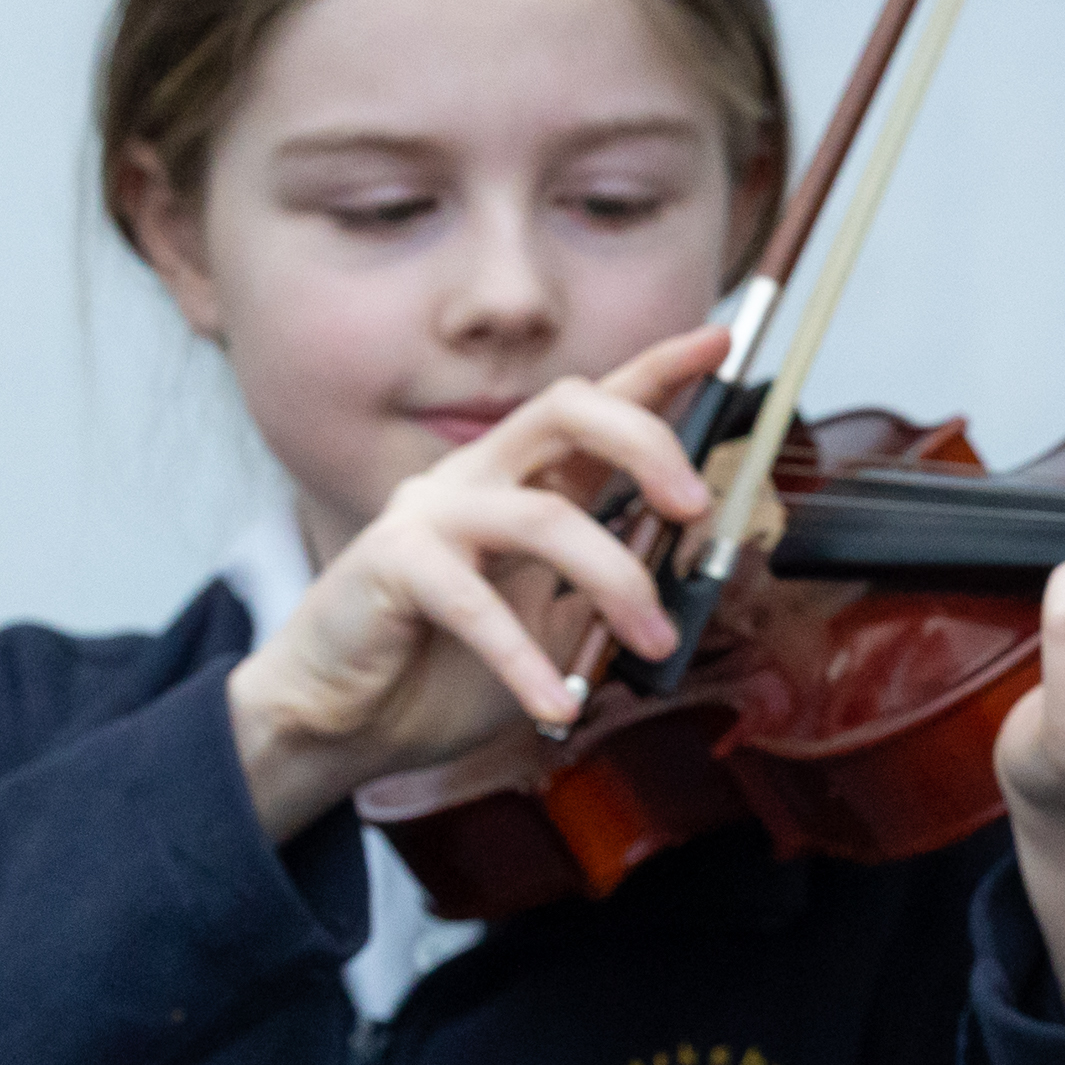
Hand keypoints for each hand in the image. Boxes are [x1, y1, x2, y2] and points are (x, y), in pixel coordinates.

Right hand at [222, 325, 721, 837]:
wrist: (347, 722)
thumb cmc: (446, 669)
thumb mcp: (555, 629)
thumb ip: (609, 596)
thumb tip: (692, 581)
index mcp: (522, 482)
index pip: (593, 405)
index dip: (656, 369)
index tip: (717, 342)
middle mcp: (477, 477)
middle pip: (565, 411)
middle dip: (645, 443)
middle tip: (694, 508)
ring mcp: (431, 513)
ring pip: (542, 516)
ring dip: (616, 582)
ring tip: (652, 645)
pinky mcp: (393, 563)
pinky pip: (474, 602)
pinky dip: (525, 658)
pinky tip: (557, 705)